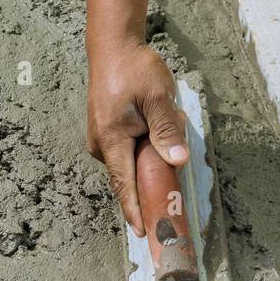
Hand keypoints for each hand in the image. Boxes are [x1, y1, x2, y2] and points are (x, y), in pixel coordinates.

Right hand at [86, 42, 188, 235]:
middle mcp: (102, 143)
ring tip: (166, 152)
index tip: (143, 232)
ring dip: (146, 166)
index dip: (134, 209)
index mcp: (112, 139)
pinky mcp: (106, 130)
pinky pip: (125, 151)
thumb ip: (167, 131)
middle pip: (126, 177)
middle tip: (170, 203)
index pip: (124, 183)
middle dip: (146, 190)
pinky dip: (141, 154)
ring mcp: (102, 137)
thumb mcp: (158, 98)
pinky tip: (156, 139)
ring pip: (127, 163)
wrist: (113, 47)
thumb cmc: (135, 70)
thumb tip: (177, 161)